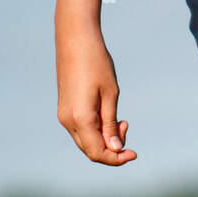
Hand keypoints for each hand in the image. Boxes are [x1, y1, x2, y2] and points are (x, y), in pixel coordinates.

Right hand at [56, 22, 136, 164]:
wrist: (75, 37)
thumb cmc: (96, 62)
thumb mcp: (110, 95)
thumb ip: (111, 124)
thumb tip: (115, 148)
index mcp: (80, 118)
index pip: (98, 153)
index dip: (117, 159)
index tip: (134, 153)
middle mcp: (67, 120)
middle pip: (91, 150)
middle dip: (112, 148)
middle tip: (127, 125)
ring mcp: (63, 115)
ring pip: (86, 141)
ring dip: (105, 138)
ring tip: (121, 119)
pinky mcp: (64, 108)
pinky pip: (81, 129)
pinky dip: (96, 130)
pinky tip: (108, 115)